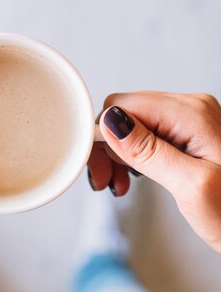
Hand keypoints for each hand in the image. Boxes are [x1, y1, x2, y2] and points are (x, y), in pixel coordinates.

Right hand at [88, 92, 220, 252]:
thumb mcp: (191, 186)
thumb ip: (149, 151)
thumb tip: (110, 121)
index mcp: (191, 113)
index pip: (123, 105)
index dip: (102, 134)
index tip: (99, 169)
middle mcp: (190, 108)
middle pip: (126, 112)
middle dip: (108, 146)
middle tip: (106, 183)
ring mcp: (191, 120)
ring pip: (134, 123)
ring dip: (119, 153)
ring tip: (120, 184)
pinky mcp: (189, 135)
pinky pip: (149, 134)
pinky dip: (135, 156)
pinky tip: (134, 176)